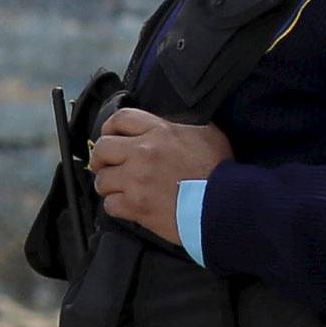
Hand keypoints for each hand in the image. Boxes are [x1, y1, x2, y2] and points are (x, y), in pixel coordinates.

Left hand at [91, 110, 232, 245]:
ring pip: (102, 180)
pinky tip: (128, 207)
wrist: (225, 204)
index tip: (110, 136)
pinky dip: (116, 207)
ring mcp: (136, 181)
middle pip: (102, 148)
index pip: (120, 118)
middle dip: (101, 158)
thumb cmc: (220, 171)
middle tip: (106, 166)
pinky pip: (110, 205)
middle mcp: (142, 152)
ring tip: (119, 190)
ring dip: (108, 185)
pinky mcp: (136, 207)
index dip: (109, 127)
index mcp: (159, 131)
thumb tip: (171, 129)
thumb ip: (183, 127)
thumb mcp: (207, 134)